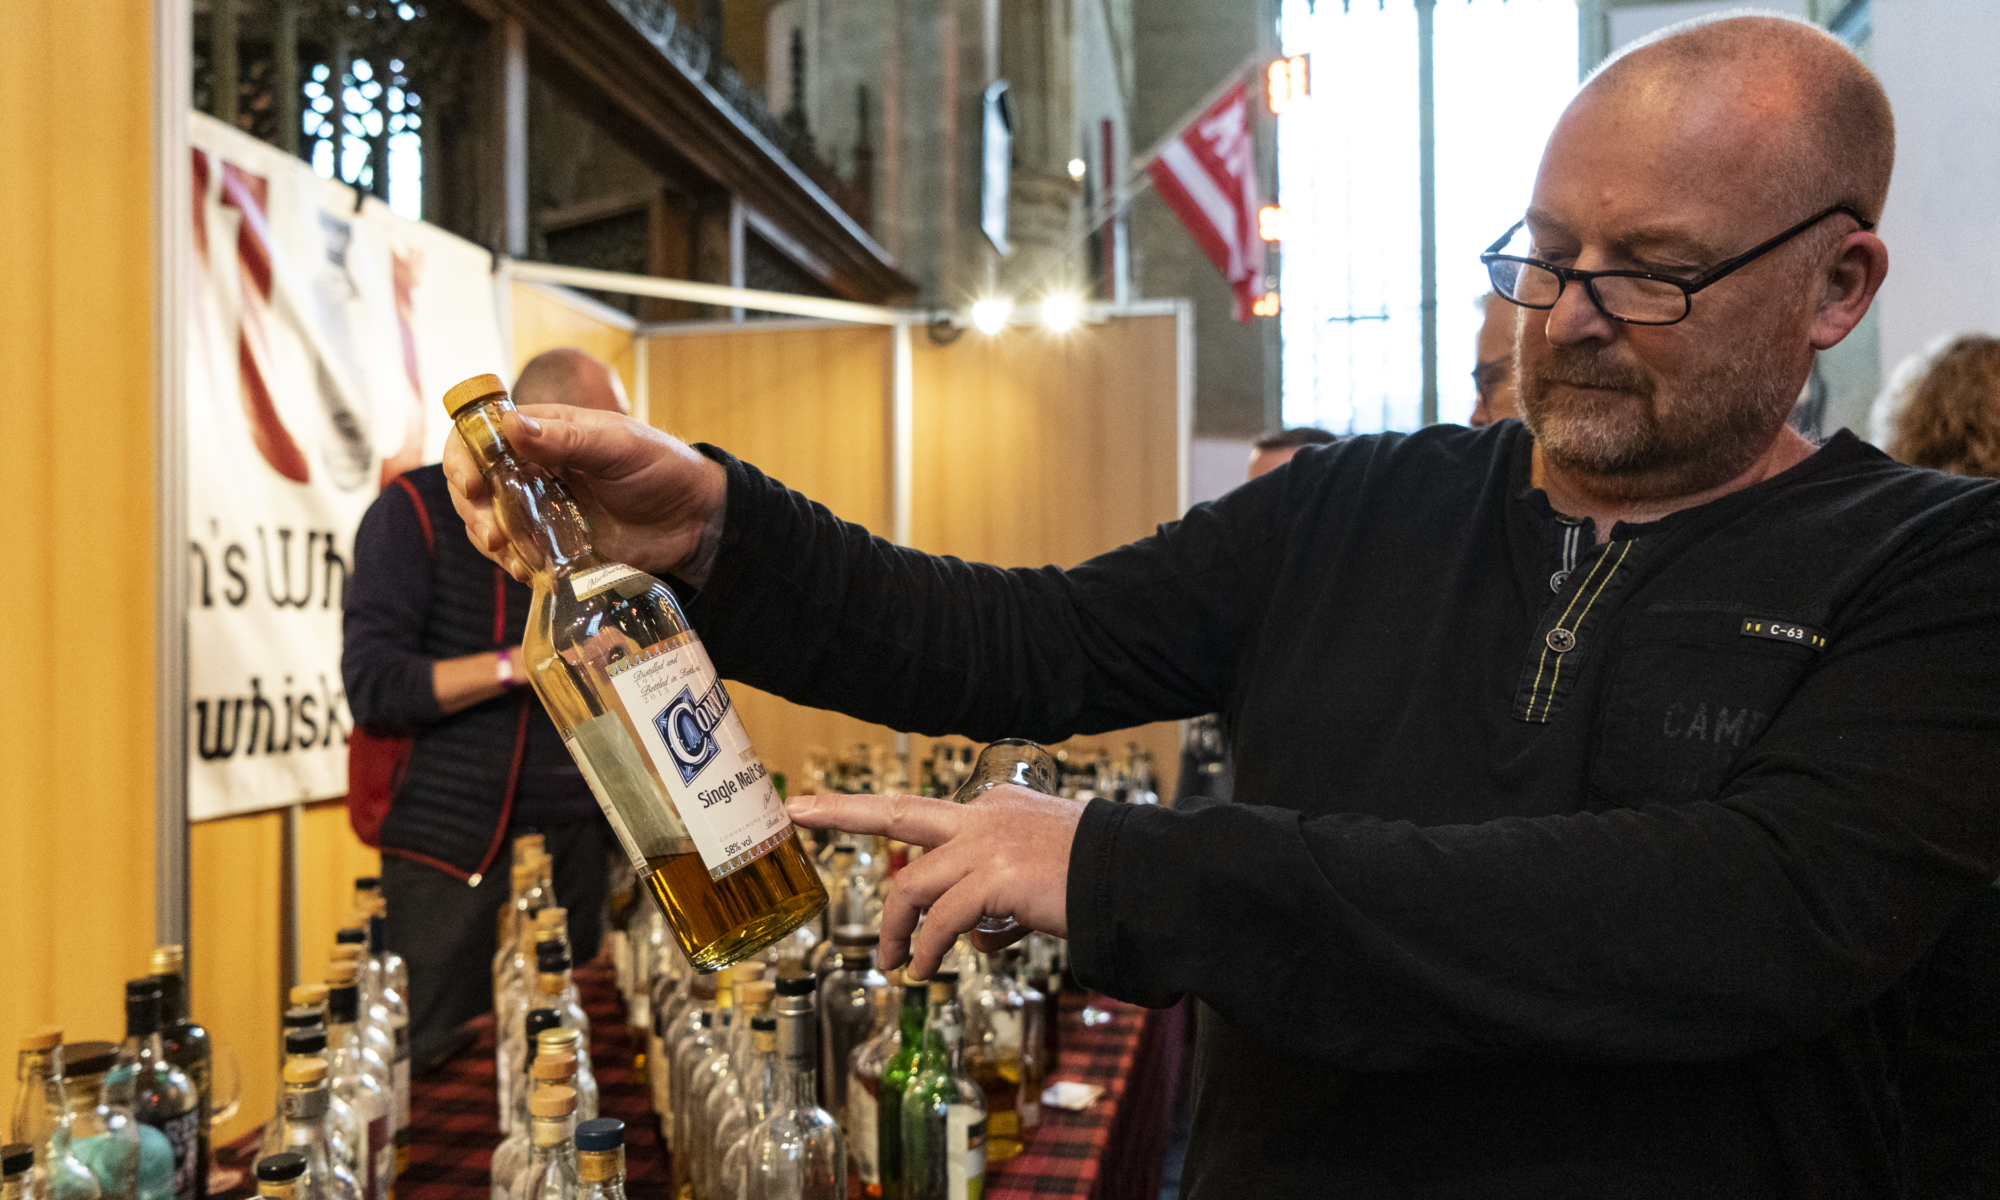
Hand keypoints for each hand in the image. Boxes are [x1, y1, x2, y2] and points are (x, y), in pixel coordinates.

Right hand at [443, 404, 729, 585]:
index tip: (473, 485)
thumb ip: (568, 439)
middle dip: (475, 511)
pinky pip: (517, 555)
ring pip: (490, 523)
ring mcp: (540, 510)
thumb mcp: (619, 446)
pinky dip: (515, 564)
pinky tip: (531, 572)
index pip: (481, 436)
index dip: (465, 458)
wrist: (695, 520)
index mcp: (544, 434)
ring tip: (516, 558)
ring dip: (491, 541)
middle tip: (495, 535)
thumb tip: (511, 426)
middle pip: (475, 486)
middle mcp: (533, 470)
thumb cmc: (662, 468)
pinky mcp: (553, 545)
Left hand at [787, 786, 1083, 978]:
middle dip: (841, 812)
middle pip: (898, 813)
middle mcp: (984, 817)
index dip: (868, 811)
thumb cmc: (1095, 877)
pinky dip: (927, 949)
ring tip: (894, 964)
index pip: (922, 811)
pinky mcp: (996, 879)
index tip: (822, 804)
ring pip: (915, 886)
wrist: (1137, 877)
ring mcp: (987, 844)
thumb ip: (1000, 898)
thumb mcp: (1038, 876)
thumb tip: (982, 938)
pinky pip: (942, 921)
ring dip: (896, 931)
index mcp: (993, 808)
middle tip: (798, 813)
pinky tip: (924, 969)